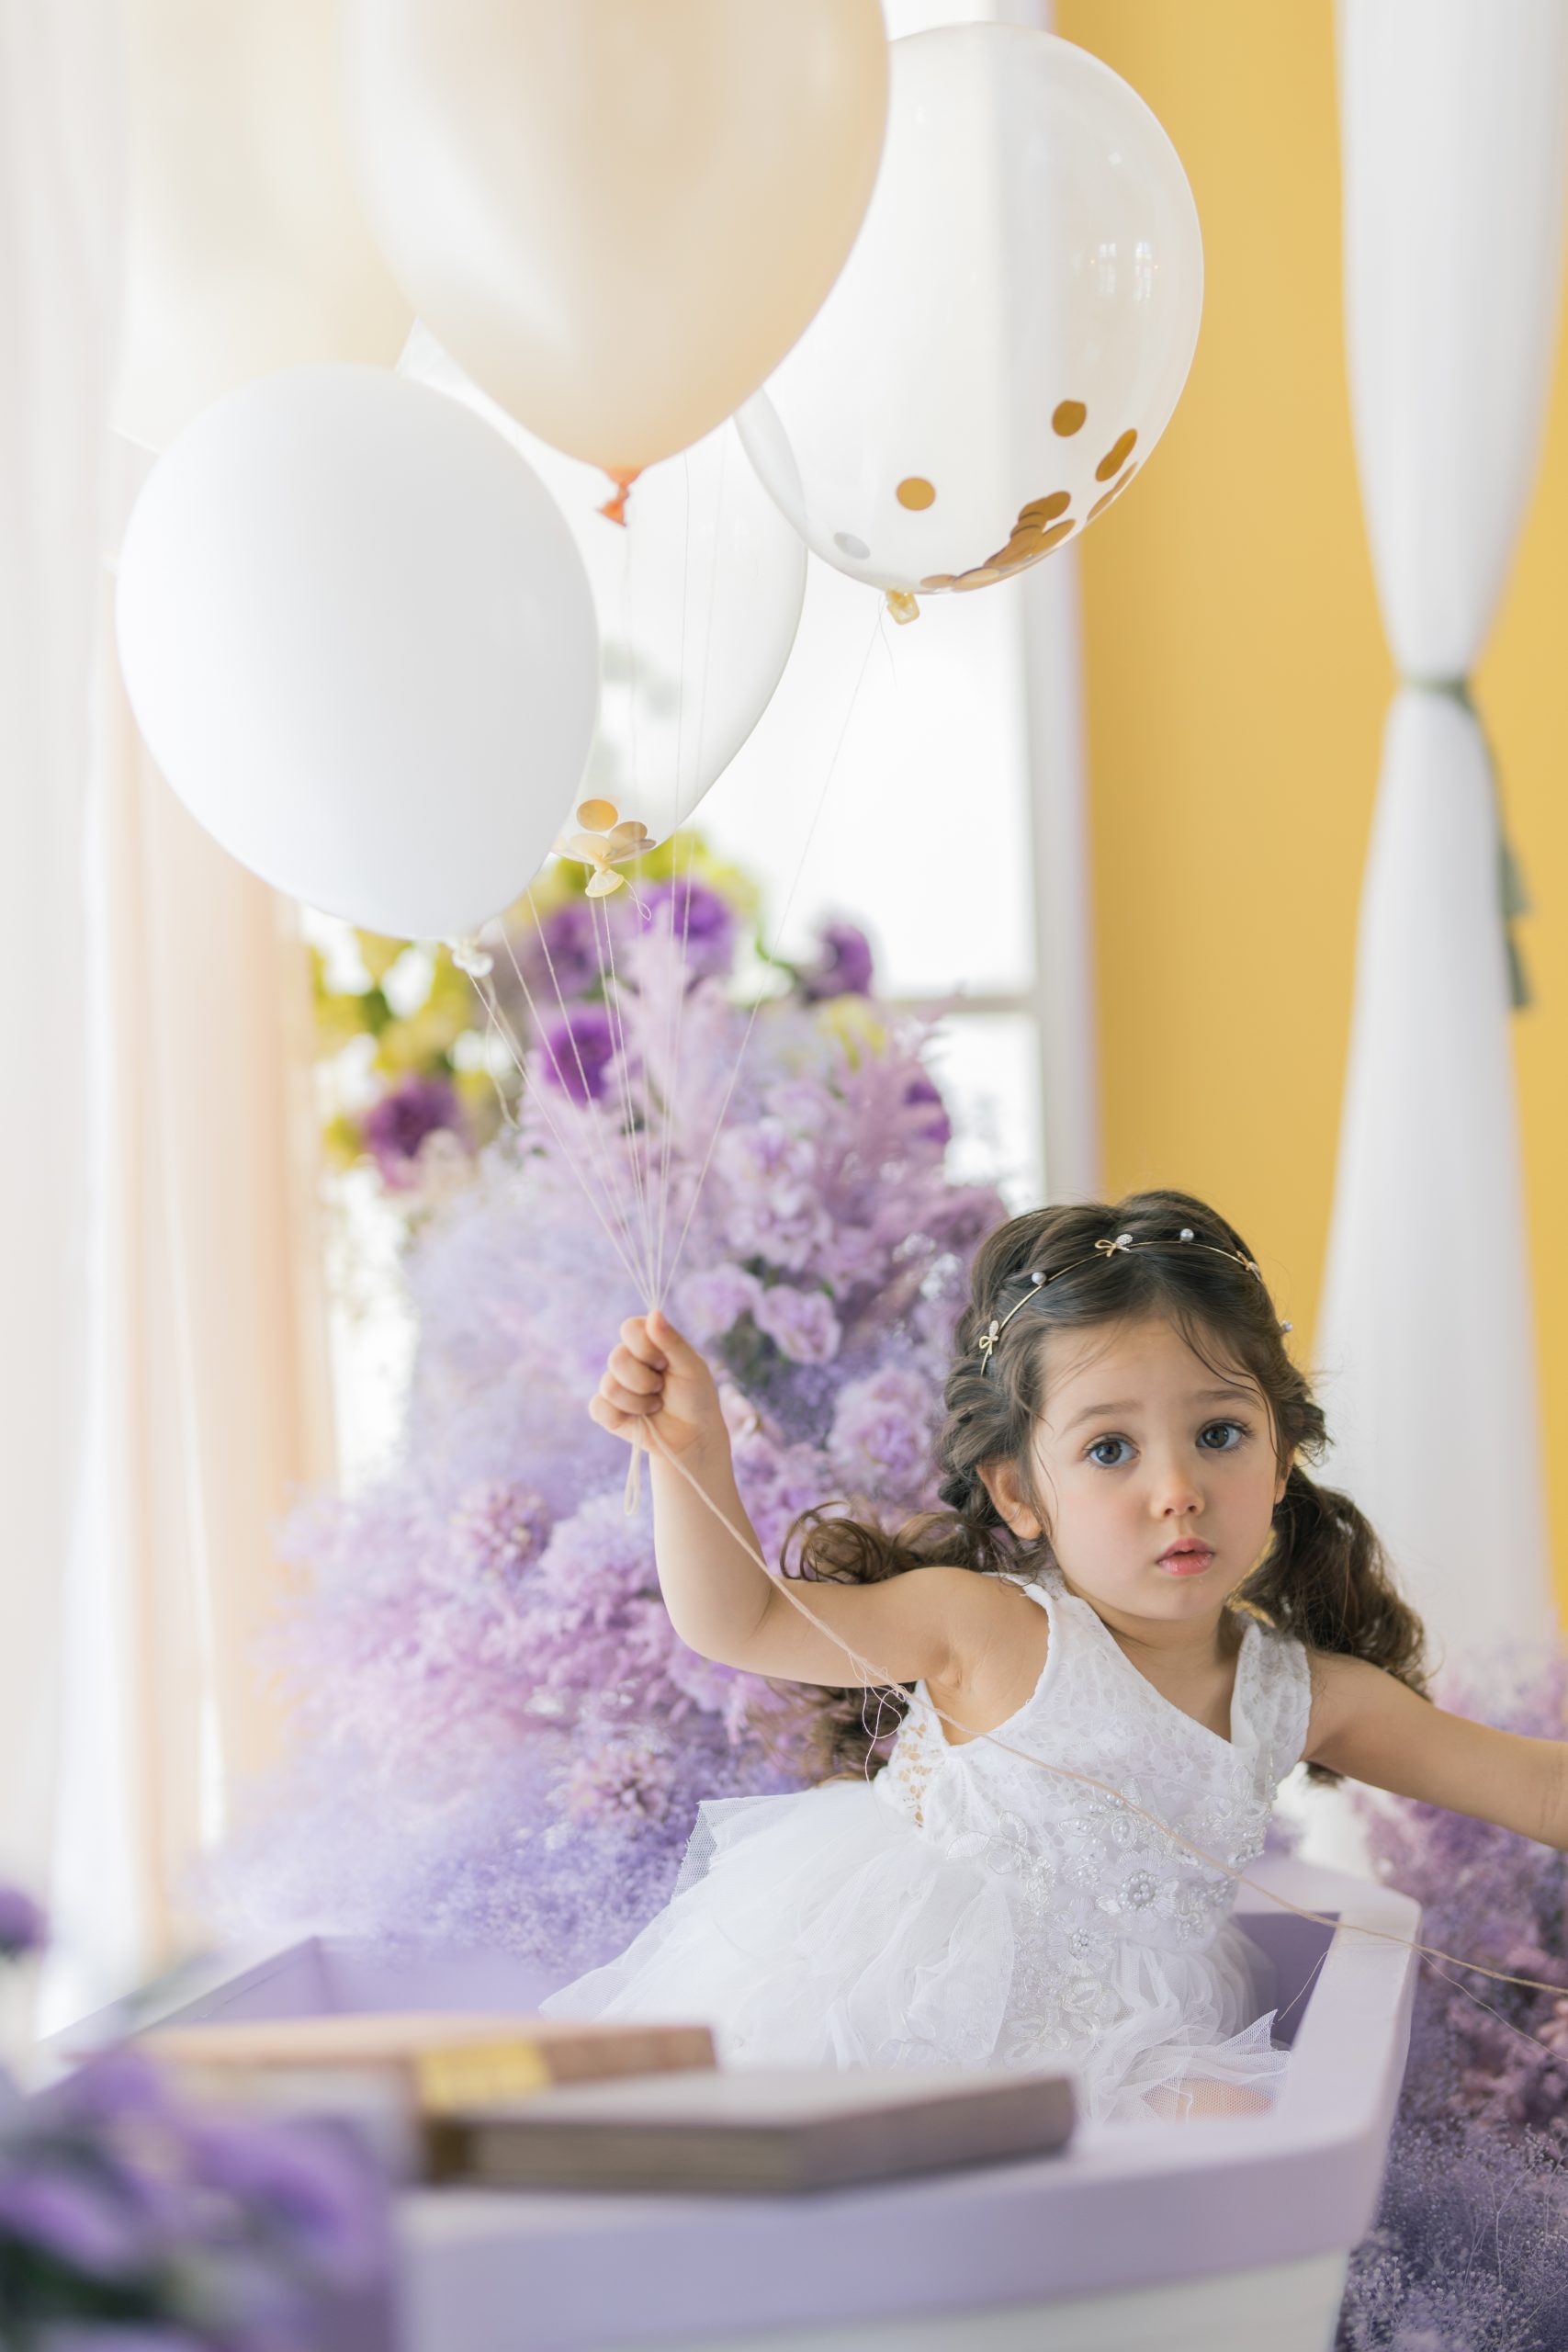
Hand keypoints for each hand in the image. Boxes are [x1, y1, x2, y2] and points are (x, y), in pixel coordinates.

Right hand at [589, 1311, 725, 1462]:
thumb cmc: (696, 1397)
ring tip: (655, 1405)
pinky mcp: (607, 1411)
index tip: (665, 1363)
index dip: (645, 1348)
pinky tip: (639, 1419)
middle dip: (644, 1380)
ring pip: (609, 1386)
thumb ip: (672, 1341)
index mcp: (647, 1341)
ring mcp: (615, 1384)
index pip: (629, 1328)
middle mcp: (627, 1359)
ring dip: (639, 1402)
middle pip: (616, 1359)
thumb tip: (653, 1313)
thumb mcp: (691, 1367)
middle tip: (662, 1389)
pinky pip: (598, 1408)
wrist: (693, 1436)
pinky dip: (622, 1416)